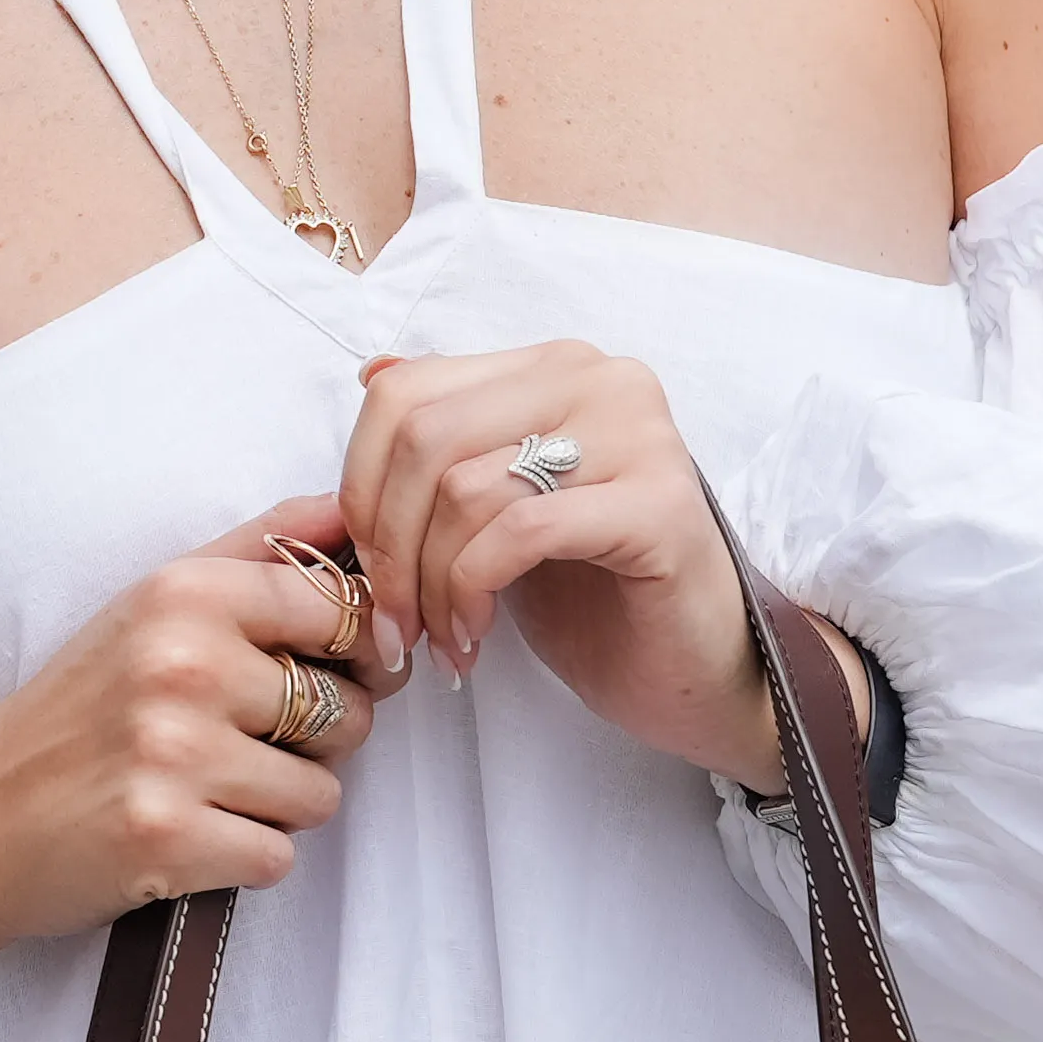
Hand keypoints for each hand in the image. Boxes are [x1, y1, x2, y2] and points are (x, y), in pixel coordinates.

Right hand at [0, 498, 391, 1041]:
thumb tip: (355, 508)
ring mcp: (175, 756)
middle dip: (318, 739)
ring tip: (210, 789)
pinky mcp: (169, 841)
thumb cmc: (81, 706)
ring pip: (321, 794)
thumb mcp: (156, 600)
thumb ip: (261, 550)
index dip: (357, 652)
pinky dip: (243, 857)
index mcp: (187, 593)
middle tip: (243, 742)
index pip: (346, 609)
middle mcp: (183, 665)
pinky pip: (277, 856)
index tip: (323, 673)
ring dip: (280, 806)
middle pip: (348, 711)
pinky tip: (189, 836)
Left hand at [344, 343, 779, 789]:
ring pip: (465, 487)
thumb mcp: (492, 521)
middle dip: (387, 543)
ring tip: (443, 640)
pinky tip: (476, 640)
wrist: (694, 673)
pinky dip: (474, 592)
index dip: (359, 484)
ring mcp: (638, 434)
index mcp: (553, 368)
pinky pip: (521, 531)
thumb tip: (349, 409)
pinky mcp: (659, 505)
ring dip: (430, 584)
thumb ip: (431, 465)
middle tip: (395, 622)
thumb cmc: (595, 599)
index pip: (406, 390)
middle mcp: (600, 379)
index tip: (364, 566)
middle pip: (425, 435)